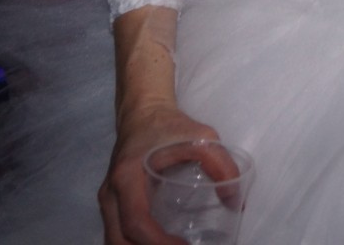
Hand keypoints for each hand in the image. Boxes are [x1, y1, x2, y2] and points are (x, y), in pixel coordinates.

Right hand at [99, 103, 222, 244]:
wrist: (142, 113)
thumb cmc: (170, 125)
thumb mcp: (202, 137)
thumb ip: (221, 165)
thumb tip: (235, 201)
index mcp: (127, 178)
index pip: (136, 222)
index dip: (158, 242)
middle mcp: (111, 194)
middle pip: (117, 240)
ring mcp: (108, 200)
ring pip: (113, 240)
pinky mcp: (113, 203)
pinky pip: (116, 232)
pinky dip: (134, 244)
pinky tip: (158, 244)